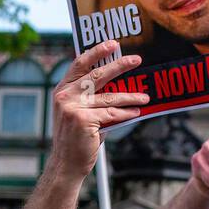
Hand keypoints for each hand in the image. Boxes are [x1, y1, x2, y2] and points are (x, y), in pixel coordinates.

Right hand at [48, 41, 149, 178]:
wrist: (66, 163)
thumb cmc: (76, 137)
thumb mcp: (77, 112)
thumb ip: (90, 96)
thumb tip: (117, 82)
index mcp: (62, 90)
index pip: (79, 64)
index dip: (96, 52)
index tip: (113, 44)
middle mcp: (65, 96)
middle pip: (97, 75)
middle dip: (119, 65)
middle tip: (137, 59)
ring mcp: (73, 108)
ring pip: (109, 97)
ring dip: (130, 95)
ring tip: (145, 96)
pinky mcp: (83, 120)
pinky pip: (111, 113)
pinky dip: (126, 112)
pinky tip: (136, 111)